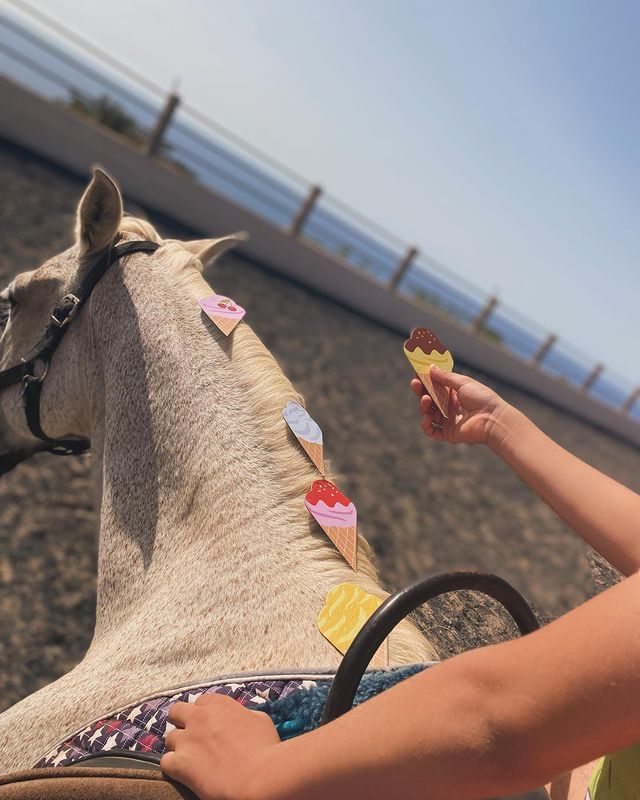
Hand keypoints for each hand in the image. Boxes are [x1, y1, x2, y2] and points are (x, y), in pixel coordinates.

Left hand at [161, 693, 279, 799]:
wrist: (259, 777)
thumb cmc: (266, 749)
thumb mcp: (259, 720)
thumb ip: (242, 715)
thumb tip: (239, 719)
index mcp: (219, 704)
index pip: (200, 702)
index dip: (203, 713)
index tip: (208, 725)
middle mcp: (199, 717)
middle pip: (176, 712)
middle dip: (181, 722)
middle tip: (191, 737)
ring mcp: (187, 739)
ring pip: (170, 738)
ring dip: (179, 747)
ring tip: (191, 759)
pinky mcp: (180, 763)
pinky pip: (165, 762)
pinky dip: (173, 767)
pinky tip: (185, 773)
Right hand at [411, 366, 509, 445]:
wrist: (493, 419)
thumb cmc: (482, 398)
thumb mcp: (463, 383)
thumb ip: (445, 377)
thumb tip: (430, 367)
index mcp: (455, 394)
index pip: (436, 386)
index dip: (426, 380)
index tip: (417, 372)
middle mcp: (451, 407)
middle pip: (430, 399)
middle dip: (421, 391)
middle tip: (415, 383)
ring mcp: (449, 421)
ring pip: (429, 414)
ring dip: (424, 406)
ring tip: (426, 399)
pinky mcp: (449, 434)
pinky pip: (432, 431)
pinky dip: (426, 425)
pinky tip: (427, 418)